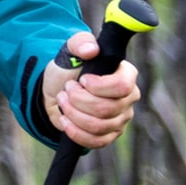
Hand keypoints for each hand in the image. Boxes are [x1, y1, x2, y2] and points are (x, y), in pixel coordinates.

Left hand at [39, 32, 141, 149]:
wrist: (57, 89)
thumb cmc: (69, 68)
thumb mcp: (70, 50)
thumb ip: (80, 42)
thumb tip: (91, 50)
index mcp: (126, 75)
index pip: (122, 86)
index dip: (98, 86)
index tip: (82, 80)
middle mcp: (128, 99)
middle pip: (107, 108)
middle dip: (78, 100)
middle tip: (67, 90)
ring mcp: (120, 119)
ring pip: (99, 126)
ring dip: (73, 113)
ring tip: (63, 101)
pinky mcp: (109, 135)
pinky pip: (96, 142)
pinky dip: (75, 132)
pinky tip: (64, 120)